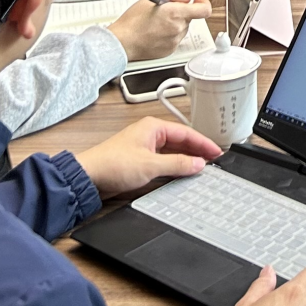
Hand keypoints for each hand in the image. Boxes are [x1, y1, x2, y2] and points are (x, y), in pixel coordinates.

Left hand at [75, 116, 220, 197]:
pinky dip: (174, 167)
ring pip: (172, 153)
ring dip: (185, 160)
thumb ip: (177, 164)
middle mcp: (149, 135)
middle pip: (180, 142)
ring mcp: (144, 149)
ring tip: (201, 169)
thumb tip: (197, 163)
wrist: (88, 178)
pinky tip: (181, 174)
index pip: (187, 133)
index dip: (203, 143)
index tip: (217, 152)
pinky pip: (163, 162)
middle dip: (196, 151)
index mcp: (153, 127)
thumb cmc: (111, 164)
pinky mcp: (139, 162)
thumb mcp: (150, 165)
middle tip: (213, 161)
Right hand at [107, 0, 211, 60]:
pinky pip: (175, 39)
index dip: (204, 4)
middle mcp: (178, 28)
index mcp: (176, 14)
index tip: (198, 2)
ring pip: (183, 28)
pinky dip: (169, 34)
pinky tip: (155, 32)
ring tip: (157, 22)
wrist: (122, 42)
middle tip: (165, 10)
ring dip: (175, 23)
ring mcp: (175, 41)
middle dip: (181, 12)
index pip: (204, 10)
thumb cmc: (132, 21)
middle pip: (190, 18)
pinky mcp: (170, 50)